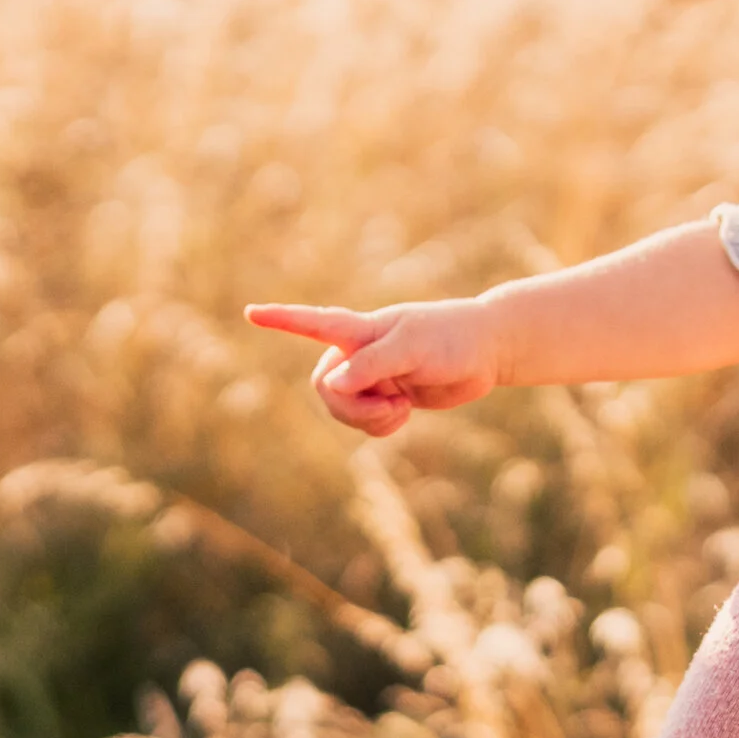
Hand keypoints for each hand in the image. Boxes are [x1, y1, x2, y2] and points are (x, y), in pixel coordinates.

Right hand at [245, 299, 504, 435]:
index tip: (250, 311)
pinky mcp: (385, 397)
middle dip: (352, 408)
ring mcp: (371, 376)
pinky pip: (364, 424)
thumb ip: (373, 365)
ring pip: (342, 411)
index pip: (313, 323)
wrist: (488, 350)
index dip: (282, 320)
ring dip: (370, 418)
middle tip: (393, 404)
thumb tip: (330, 385)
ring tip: (404, 405)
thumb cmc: (453, 338)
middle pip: (324, 389)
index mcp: (361, 330)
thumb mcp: (415, 348)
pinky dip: (380, 426)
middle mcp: (359, 352)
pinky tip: (405, 413)